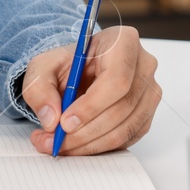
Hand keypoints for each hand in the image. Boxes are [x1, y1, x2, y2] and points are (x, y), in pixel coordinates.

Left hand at [19, 25, 160, 155]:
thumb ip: (39, 88)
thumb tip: (51, 118)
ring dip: (89, 145)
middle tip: (54, 141)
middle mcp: (143, 66)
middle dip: (84, 132)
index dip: (91, 106)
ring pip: (124, 128)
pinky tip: (76, 145)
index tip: (65, 122)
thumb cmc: (67, 63)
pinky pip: (127, 138)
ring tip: (58, 145)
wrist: (78, 70)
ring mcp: (149, 92)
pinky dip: (99, 147)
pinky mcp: (146, 115)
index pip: (117, 79)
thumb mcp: (42, 67)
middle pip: (121, 108)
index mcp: (122, 41)